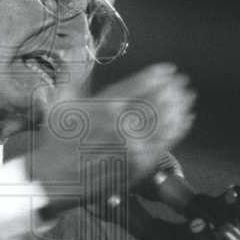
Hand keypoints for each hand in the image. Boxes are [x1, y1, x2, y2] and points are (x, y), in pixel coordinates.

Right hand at [28, 63, 195, 211]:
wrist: (52, 179)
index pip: (139, 85)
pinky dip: (176, 130)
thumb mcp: (59, 104)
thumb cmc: (55, 142)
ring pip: (163, 122)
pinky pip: (163, 144)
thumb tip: (78, 61)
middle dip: (173, 89)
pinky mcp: (136, 165)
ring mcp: (130, 146)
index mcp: (103, 106)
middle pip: (156, 101)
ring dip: (179, 107)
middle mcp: (120, 124)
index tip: (168, 70)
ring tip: (187, 99)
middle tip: (182, 82)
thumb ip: (72, 80)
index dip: (157, 75)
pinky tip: (183, 122)